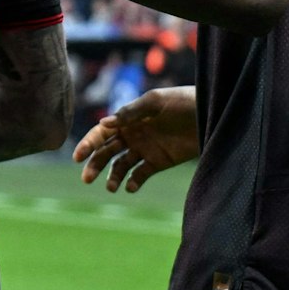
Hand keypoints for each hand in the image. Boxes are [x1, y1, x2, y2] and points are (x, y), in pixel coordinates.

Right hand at [73, 86, 198, 192]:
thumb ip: (130, 113)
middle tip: (86, 179)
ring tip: (110, 188)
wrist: (210, 113)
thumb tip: (103, 124)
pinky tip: (131, 187)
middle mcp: (132, 135)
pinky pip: (141, 174)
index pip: (101, 134)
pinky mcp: (159, 162)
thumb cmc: (182, 101)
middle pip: (106, 152)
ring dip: (113, 177)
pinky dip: (133, 182)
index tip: (78, 157)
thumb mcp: (155, 102)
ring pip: (121, 166)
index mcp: (127, 120)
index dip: (88, 144)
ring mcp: (145, 149)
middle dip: (94, 165)